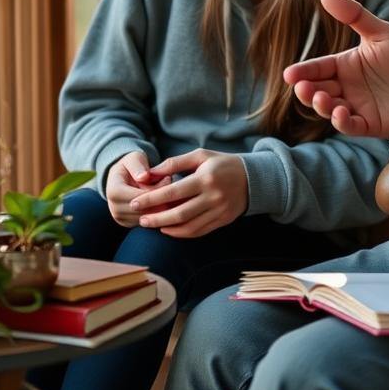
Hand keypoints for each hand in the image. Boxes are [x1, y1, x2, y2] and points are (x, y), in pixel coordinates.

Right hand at [105, 151, 171, 227]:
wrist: (124, 177)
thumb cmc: (132, 165)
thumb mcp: (134, 158)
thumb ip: (138, 166)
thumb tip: (144, 177)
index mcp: (113, 191)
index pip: (139, 196)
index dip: (156, 189)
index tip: (168, 178)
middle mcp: (115, 208)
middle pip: (145, 209)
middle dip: (161, 198)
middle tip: (173, 186)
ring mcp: (121, 219)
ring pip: (149, 218)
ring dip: (162, 206)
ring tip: (169, 191)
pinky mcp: (130, 224)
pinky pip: (149, 222)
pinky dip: (159, 213)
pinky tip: (166, 200)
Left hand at [130, 150, 247, 237]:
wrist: (253, 177)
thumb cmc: (222, 163)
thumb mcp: (200, 156)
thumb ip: (174, 163)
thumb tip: (149, 172)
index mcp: (205, 178)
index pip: (172, 192)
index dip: (151, 199)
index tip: (135, 203)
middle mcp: (213, 196)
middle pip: (179, 213)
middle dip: (156, 218)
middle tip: (140, 219)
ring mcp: (219, 211)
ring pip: (188, 226)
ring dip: (167, 228)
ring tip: (153, 225)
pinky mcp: (223, 220)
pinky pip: (199, 231)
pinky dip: (182, 233)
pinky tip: (169, 229)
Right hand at [284, 0, 388, 143]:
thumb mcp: (382, 34)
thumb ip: (355, 15)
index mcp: (345, 65)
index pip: (317, 68)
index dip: (302, 72)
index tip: (289, 75)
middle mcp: (346, 87)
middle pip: (317, 90)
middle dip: (306, 91)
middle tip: (302, 88)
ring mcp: (355, 107)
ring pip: (328, 109)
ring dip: (321, 106)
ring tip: (322, 98)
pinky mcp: (368, 125)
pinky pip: (349, 126)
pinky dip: (341, 122)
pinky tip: (340, 113)